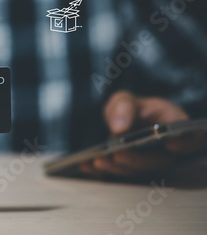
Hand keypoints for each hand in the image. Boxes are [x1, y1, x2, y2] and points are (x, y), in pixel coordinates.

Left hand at [80, 91, 203, 177]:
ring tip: (98, 161)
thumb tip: (120, 128)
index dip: (184, 143)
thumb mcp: (124, 100)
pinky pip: (118, 175)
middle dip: (138, 159)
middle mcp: (166, 149)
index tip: (170, 144)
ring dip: (118, 168)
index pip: (189, 137)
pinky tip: (85, 166)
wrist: (119, 122)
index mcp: (172, 126)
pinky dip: (101, 172)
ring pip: (138, 171)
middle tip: (118, 154)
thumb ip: (124, 107)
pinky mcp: (130, 171)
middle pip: (160, 160)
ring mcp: (149, 162)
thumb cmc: (129, 109)